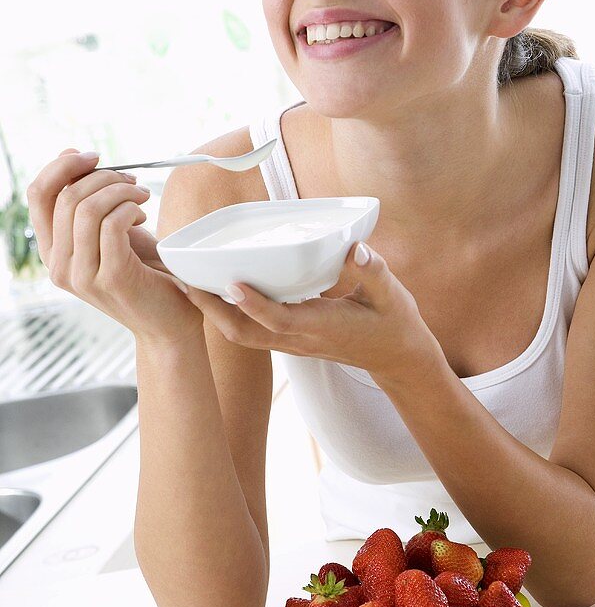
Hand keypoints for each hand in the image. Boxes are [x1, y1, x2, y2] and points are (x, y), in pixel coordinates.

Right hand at [27, 148, 202, 343]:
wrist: (170, 319)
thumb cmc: (144, 272)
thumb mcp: (111, 230)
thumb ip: (89, 201)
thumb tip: (72, 154)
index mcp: (53, 251)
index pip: (38, 195)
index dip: (62, 166)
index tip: (93, 156)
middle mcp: (59, 265)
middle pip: (65, 196)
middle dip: (103, 176)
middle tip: (132, 181)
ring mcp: (81, 274)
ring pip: (87, 208)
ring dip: (120, 190)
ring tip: (141, 196)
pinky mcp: (110, 277)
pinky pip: (113, 224)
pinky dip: (131, 208)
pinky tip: (144, 214)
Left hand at [181, 240, 442, 384]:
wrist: (396, 357)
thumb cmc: (393, 323)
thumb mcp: (392, 295)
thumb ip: (373, 271)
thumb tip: (355, 249)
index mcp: (325, 327)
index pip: (282, 319)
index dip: (255, 303)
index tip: (231, 282)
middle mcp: (302, 339)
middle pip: (247, 333)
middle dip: (214, 310)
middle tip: (186, 280)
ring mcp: (293, 344)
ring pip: (243, 335)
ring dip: (214, 312)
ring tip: (188, 283)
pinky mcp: (291, 341)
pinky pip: (251, 332)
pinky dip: (227, 314)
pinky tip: (214, 292)